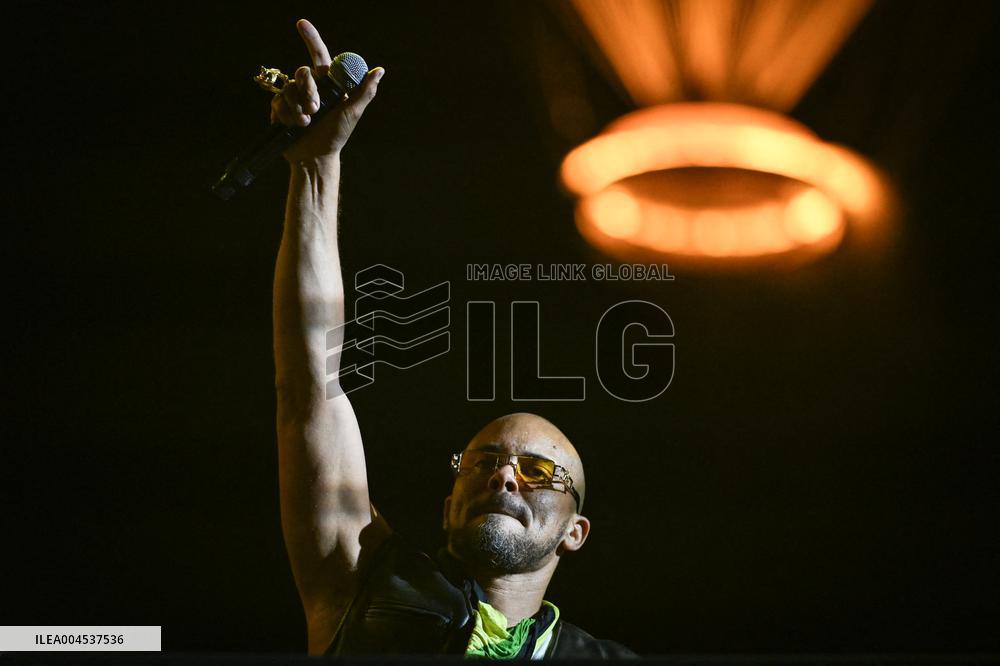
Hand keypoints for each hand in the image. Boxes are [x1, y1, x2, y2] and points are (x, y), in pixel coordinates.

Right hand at [271, 19, 383, 164]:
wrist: (315, 157)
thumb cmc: (337, 136)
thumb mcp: (353, 113)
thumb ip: (364, 91)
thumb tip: (379, 70)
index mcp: (328, 84)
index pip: (319, 56)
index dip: (311, 38)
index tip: (301, 24)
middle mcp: (310, 88)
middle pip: (303, 73)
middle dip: (308, 90)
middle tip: (315, 109)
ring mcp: (294, 97)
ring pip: (289, 89)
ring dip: (298, 107)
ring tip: (306, 123)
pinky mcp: (280, 109)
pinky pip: (279, 103)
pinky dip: (288, 115)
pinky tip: (295, 126)